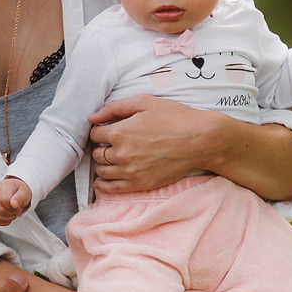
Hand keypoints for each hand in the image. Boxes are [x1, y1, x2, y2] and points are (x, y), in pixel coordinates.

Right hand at [0, 178, 31, 225]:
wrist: (13, 190)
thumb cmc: (18, 190)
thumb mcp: (24, 191)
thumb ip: (20, 197)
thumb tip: (13, 204)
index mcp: (1, 187)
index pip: (4, 201)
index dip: (13, 206)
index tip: (18, 205)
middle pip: (0, 211)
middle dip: (12, 213)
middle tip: (17, 209)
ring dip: (9, 218)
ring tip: (13, 211)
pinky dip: (4, 221)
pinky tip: (8, 215)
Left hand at [88, 94, 221, 193]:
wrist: (200, 140)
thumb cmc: (174, 117)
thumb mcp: (144, 102)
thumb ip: (114, 107)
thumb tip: (91, 117)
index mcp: (120, 132)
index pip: (95, 133)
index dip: (99, 129)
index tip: (105, 129)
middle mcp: (122, 154)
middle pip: (97, 153)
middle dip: (100, 146)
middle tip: (109, 143)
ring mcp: (130, 172)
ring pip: (102, 171)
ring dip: (102, 164)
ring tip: (110, 158)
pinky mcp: (140, 184)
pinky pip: (112, 188)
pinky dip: (103, 185)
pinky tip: (102, 181)